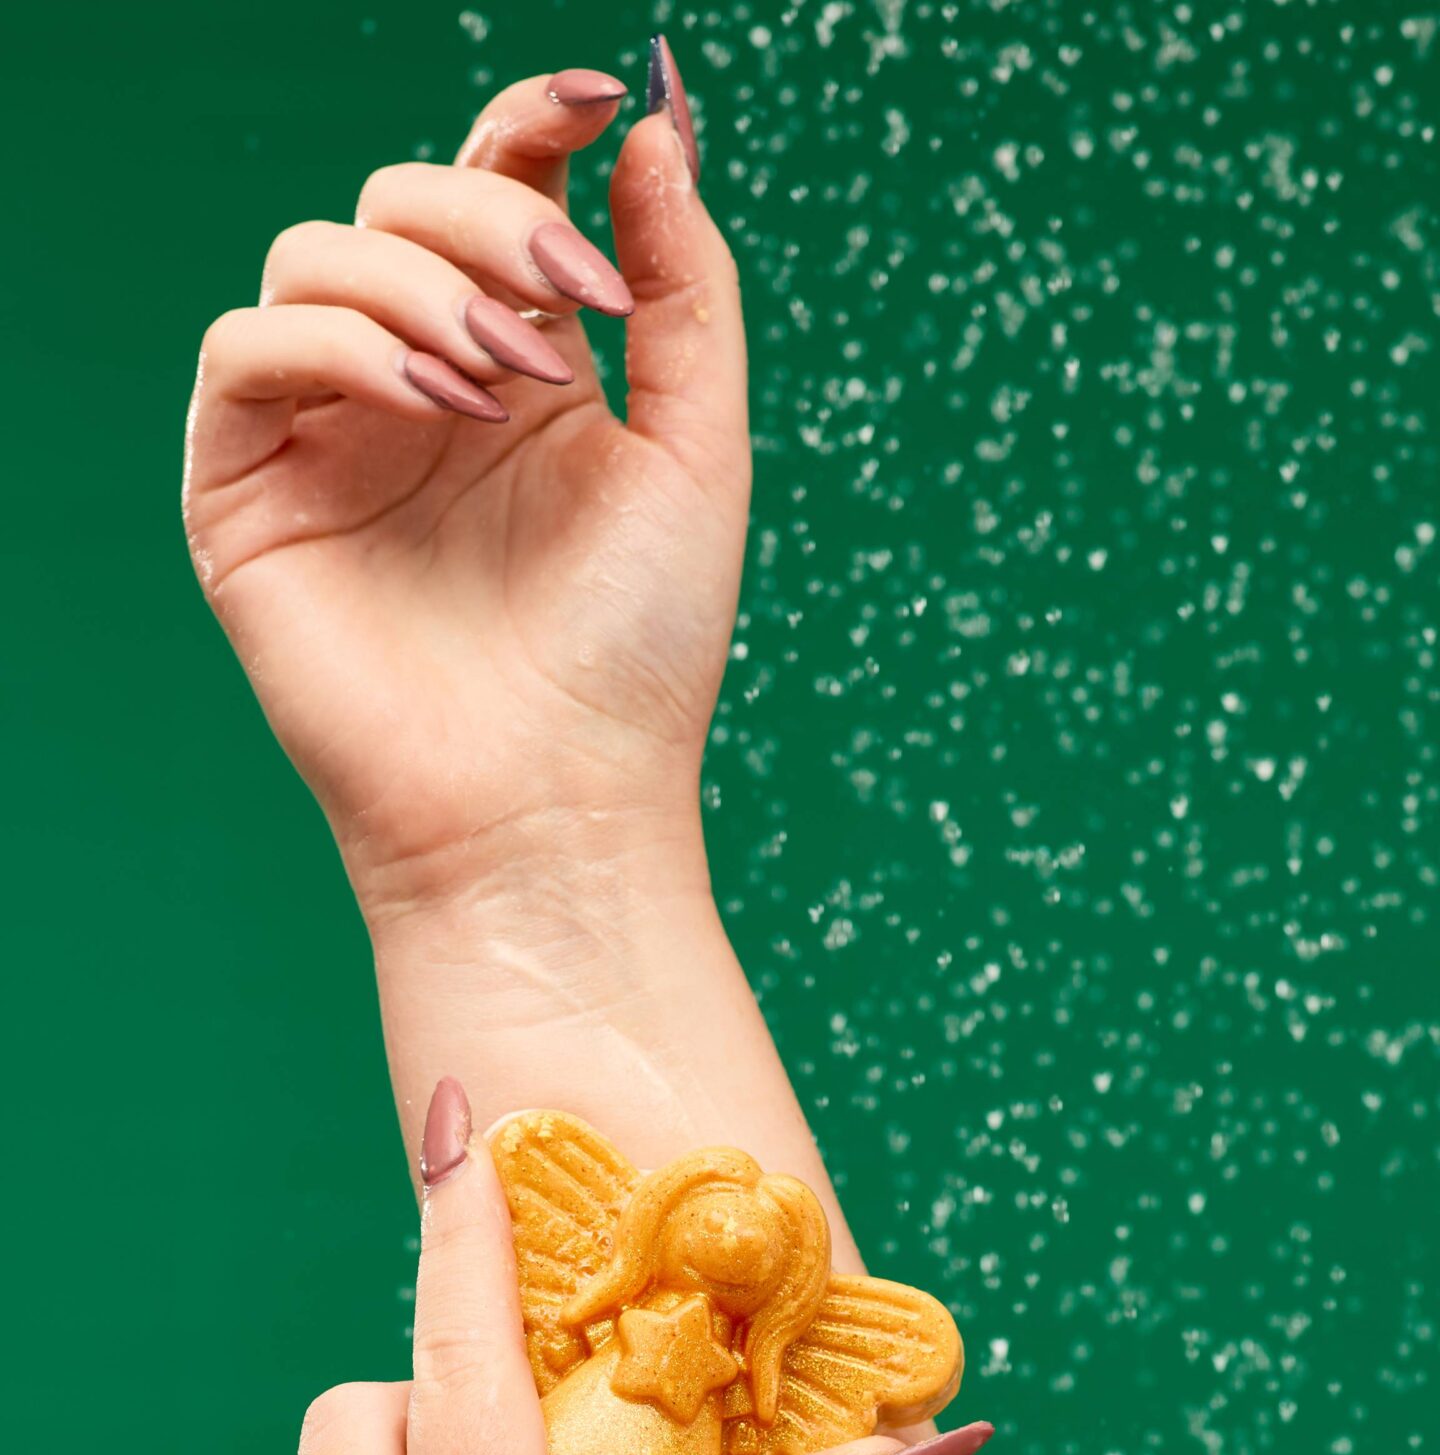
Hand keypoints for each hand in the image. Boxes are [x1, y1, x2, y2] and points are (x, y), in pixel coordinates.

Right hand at [183, 55, 747, 920]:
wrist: (559, 811)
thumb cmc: (635, 661)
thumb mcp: (699, 452)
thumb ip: (688, 287)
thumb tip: (656, 122)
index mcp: (521, 374)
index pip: (494, 191)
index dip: (530, 122)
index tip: (597, 95)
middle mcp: (417, 391)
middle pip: (399, 201)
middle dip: (488, 217)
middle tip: (568, 306)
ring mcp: (327, 441)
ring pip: (316, 258)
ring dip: (420, 285)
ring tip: (504, 385)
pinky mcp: (244, 497)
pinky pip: (245, 351)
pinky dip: (334, 342)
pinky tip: (428, 398)